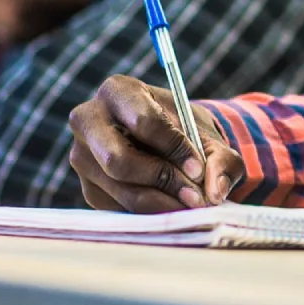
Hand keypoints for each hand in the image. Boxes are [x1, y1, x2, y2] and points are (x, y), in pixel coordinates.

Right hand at [67, 75, 244, 212]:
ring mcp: (82, 156)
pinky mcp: (87, 187)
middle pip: (119, 160)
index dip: (174, 149)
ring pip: (121, 189)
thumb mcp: (210, 138)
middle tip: (195, 196)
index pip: (142, 122)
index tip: (199, 169)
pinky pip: (118, 208)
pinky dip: (150, 213)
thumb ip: (221, 160)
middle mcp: (89, 120)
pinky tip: (170, 205)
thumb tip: (215, 191)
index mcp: (118, 91)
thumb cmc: (186, 132)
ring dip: (162, 203)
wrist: (168, 144)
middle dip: (162, 180)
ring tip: (190, 204)